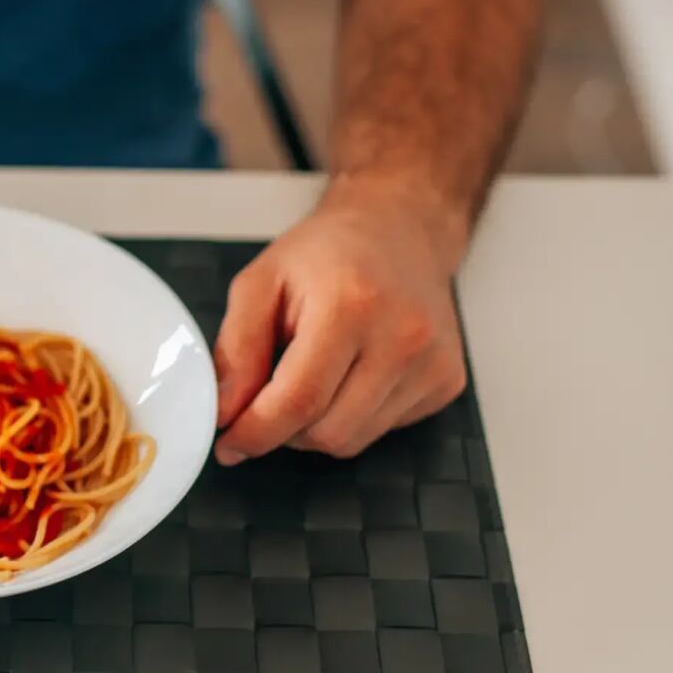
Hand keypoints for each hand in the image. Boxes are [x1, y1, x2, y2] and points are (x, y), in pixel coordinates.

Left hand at [212, 179, 468, 463]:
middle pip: (326, 431)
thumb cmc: (325, 253)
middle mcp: (402, 338)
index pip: (298, 400)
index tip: (227, 444)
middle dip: (282, 431)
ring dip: (316, 427)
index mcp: (350, 306)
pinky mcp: (447, 382)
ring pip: (354, 440)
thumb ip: (236, 349)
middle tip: (264, 402)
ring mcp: (433, 363)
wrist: (400, 229)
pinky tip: (348, 375)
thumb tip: (224, 412)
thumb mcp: (260, 283)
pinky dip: (352, 417)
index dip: (255, 433)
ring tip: (309, 378)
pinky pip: (383, 430)